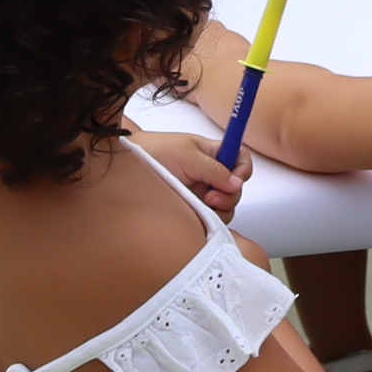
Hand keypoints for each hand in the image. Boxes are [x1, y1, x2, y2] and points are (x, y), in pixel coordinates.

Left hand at [130, 128, 249, 216]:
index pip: (240, 159)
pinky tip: (195, 215)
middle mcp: (210, 175)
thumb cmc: (154, 152)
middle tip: (211, 197)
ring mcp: (201, 194)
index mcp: (212, 154)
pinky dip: (208, 219)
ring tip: (201, 205)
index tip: (237, 179)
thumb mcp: (187, 156)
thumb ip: (214, 169)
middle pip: (235, 188)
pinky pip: (210, 219)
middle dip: (229, 195)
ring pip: (225, 206)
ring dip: (219, 209)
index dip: (243, 169)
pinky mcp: (193, 210)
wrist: (127, 166)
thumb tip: (237, 183)